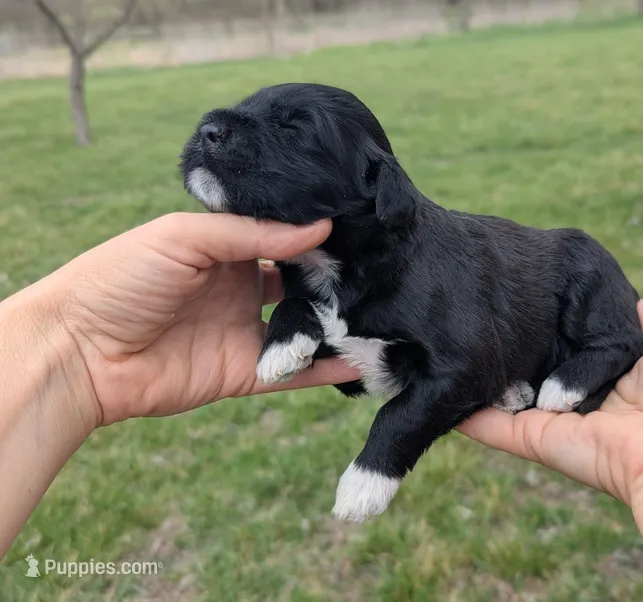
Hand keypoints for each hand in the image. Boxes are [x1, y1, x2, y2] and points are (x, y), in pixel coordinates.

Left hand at [40, 212, 358, 425]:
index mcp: (223, 248)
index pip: (280, 235)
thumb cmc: (121, 278)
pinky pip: (291, 371)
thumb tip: (319, 228)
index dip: (313, 232)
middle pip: (298, 281)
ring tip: (380, 309)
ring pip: (301, 326)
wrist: (78, 351)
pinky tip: (362, 358)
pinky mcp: (242, 372)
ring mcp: (242, 331)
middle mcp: (238, 287)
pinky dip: (325, 368)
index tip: (356, 224)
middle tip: (377, 268)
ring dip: (335, 321)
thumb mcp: (184, 237)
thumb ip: (251, 232)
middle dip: (332, 276)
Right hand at [458, 300, 642, 507]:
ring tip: (444, 335)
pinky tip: (435, 383)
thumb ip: (639, 318)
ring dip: (479, 370)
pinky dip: (463, 410)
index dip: (546, 315)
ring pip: (507, 390)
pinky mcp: (535, 437)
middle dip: (509, 339)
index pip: (567, 336)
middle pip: (533, 360)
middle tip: (477, 306)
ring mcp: (554, 415)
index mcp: (610, 365)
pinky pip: (490, 423)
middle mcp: (578, 389)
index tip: (520, 287)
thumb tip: (625, 295)